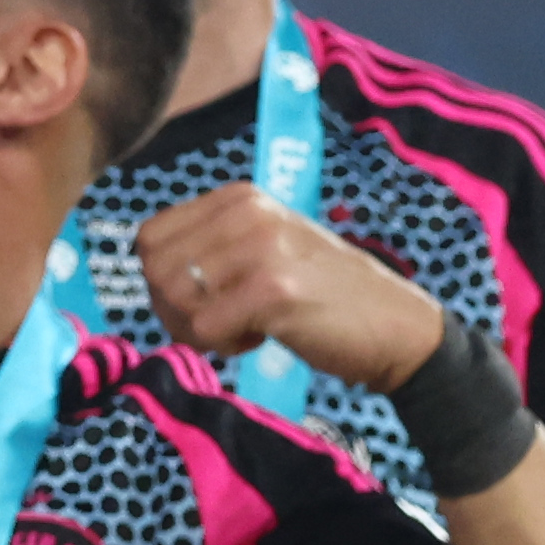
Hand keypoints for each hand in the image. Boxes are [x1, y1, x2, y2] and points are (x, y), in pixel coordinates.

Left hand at [133, 189, 448, 398]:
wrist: (397, 326)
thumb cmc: (322, 296)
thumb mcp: (263, 249)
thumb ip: (210, 247)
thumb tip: (146, 267)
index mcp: (239, 198)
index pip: (149, 238)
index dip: (162, 281)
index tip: (203, 300)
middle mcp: (247, 212)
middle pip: (154, 270)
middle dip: (174, 310)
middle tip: (219, 324)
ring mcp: (261, 248)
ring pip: (173, 299)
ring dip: (200, 330)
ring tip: (245, 329)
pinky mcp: (274, 289)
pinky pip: (204, 328)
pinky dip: (224, 346)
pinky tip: (261, 339)